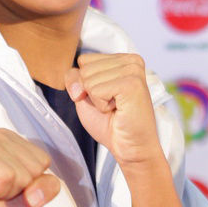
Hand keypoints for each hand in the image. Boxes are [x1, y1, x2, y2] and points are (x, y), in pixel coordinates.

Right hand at [0, 127, 59, 206]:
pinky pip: (7, 175)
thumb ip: (45, 190)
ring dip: (6, 191)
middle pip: (37, 165)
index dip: (29, 185)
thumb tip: (46, 184)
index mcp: (9, 140)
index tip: (5, 190)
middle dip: (19, 188)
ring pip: (23, 171)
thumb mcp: (27, 203)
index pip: (43, 160)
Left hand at [65, 53, 162, 170]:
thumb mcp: (85, 95)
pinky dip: (102, 106)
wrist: (130, 147)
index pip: (84, 60)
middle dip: (91, 93)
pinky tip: (119, 110)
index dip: (86, 84)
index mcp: (122, 59)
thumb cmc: (110, 124)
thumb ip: (75, 78)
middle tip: (112, 105)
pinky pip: (96, 90)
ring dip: (98, 101)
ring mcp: (133, 70)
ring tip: (117, 108)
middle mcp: (131, 60)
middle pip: (85, 69)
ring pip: (89, 79)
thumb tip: (77, 79)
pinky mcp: (131, 83)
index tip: (106, 97)